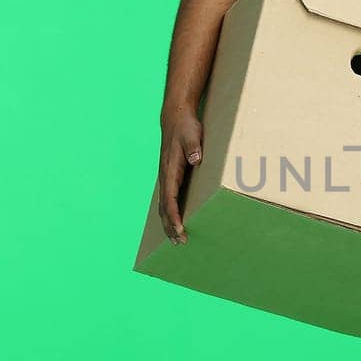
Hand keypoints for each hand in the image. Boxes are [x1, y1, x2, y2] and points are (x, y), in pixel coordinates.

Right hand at [158, 107, 202, 243]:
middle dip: (171, 226)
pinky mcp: (171, 176)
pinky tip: (176, 222)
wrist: (175, 118)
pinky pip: (169, 199)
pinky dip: (170, 214)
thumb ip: (193, 147)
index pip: (170, 198)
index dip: (174, 214)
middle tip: (180, 243)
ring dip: (169, 223)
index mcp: (170, 169)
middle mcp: (165, 176)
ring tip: (176, 240)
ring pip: (165, 205)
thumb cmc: (185, 127)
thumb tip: (195, 159)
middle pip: (165, 207)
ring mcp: (167, 177)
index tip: (180, 228)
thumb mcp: (192, 134)